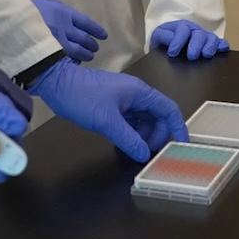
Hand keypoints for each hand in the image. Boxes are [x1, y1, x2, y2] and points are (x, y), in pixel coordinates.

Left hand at [30, 59, 187, 161]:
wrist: (56, 83)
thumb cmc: (83, 97)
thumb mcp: (107, 121)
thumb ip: (128, 139)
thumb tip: (144, 155)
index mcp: (140, 92)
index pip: (169, 109)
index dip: (177, 127)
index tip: (181, 146)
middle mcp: (136, 94)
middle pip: (157, 117)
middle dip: (157, 136)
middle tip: (149, 154)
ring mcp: (124, 99)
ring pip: (143, 120)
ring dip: (143, 136)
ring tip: (135, 151)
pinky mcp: (113, 105)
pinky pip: (130, 121)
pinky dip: (131, 133)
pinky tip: (123, 145)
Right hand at [33, 0, 107, 62]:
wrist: (12, 21)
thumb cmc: (27, 11)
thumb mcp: (46, 5)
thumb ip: (58, 12)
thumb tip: (68, 21)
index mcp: (64, 13)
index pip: (87, 23)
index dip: (96, 30)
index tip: (103, 35)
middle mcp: (65, 28)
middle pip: (85, 38)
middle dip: (92, 44)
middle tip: (95, 48)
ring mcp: (58, 42)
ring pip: (79, 51)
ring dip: (86, 54)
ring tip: (88, 56)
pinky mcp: (52, 54)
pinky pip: (67, 60)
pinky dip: (73, 62)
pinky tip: (75, 63)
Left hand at [150, 19, 228, 60]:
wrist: (170, 41)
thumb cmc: (166, 39)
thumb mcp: (159, 36)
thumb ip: (163, 36)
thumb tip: (171, 41)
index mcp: (182, 27)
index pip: (182, 31)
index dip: (178, 42)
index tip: (172, 53)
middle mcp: (195, 31)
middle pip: (199, 35)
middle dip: (196, 45)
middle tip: (191, 56)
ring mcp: (205, 37)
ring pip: (212, 38)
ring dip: (210, 46)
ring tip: (206, 55)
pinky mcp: (213, 45)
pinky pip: (222, 43)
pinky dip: (223, 46)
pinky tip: (222, 50)